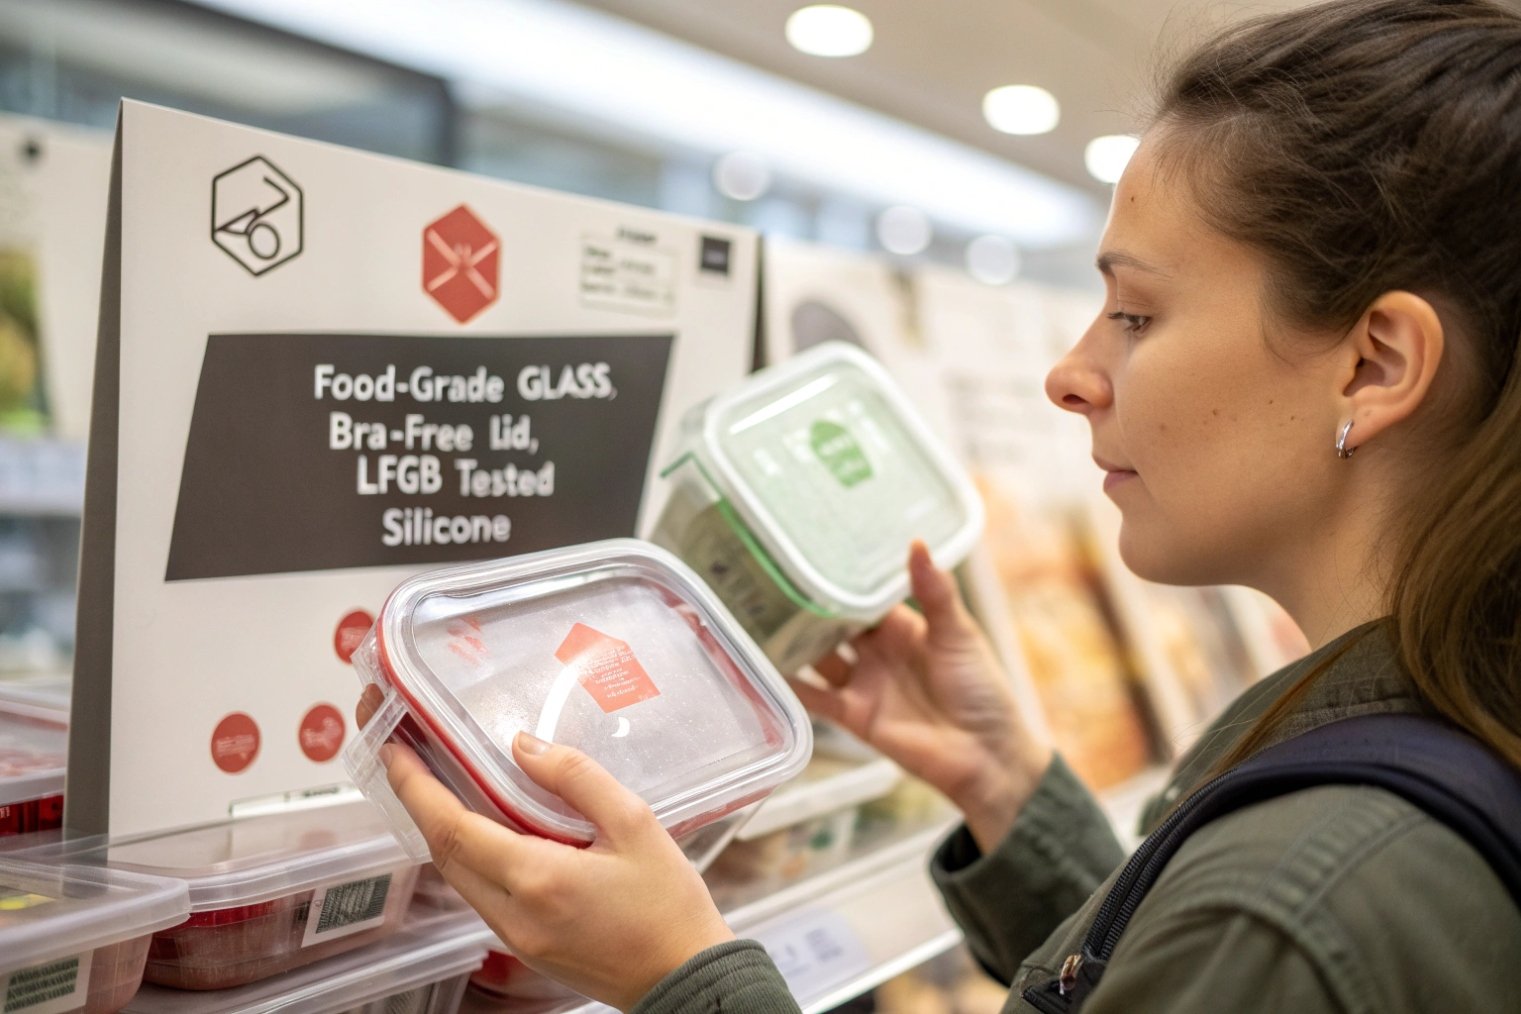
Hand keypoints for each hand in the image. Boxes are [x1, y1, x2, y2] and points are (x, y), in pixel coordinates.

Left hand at [355, 687, 733, 1010]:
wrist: (684, 977)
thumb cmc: (669, 906)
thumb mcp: (635, 823)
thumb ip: (577, 778)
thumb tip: (523, 746)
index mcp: (538, 879)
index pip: (453, 828)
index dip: (416, 786)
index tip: (395, 750)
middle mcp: (513, 914)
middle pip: (443, 854)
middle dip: (417, 801)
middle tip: (407, 754)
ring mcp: (514, 937)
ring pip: (458, 876)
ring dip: (442, 829)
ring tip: (436, 782)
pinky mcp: (525, 947)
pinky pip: (481, 894)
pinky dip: (470, 855)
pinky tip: (481, 827)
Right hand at [791, 542, 1051, 851]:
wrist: (986, 756)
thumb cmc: (982, 690)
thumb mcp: (958, 634)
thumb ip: (934, 593)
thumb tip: (916, 544)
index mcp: (903, 626)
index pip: (863, 595)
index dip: (841, 577)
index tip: (811, 549)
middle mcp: (878, 651)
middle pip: (834, 624)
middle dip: (808, 605)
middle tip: (771, 577)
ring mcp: (864, 683)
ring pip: (818, 656)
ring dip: (794, 641)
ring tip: (758, 615)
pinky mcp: (854, 716)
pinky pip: (815, 698)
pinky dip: (790, 686)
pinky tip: (763, 667)